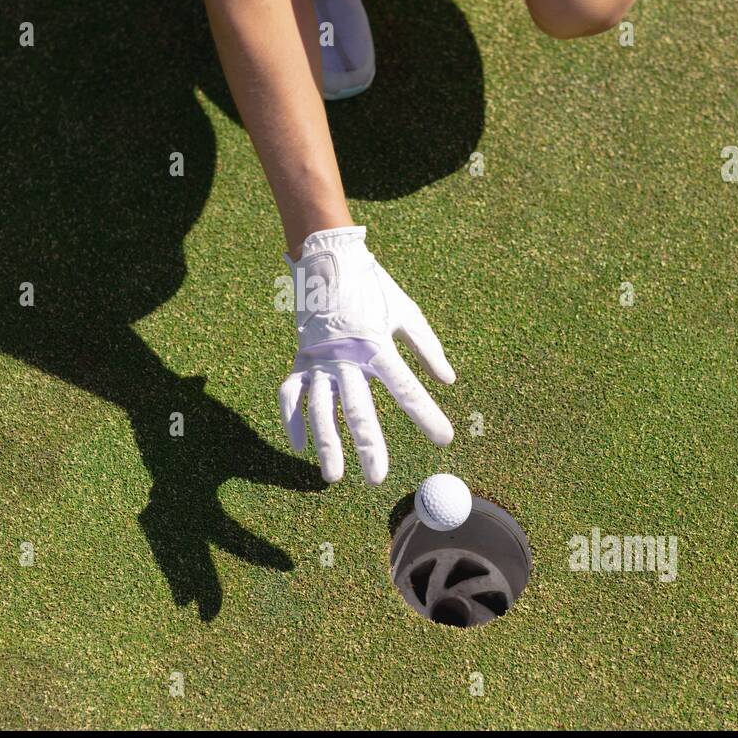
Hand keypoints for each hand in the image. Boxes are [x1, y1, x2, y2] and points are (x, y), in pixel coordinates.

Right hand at [277, 227, 455, 484]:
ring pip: (319, 409)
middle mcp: (345, 357)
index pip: (406, 389)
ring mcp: (318, 359)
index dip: (427, 416)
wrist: (328, 258)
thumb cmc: (373, 288)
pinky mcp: (300, 358)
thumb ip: (427, 349)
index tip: (445, 439)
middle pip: (357, 409)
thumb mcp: (407, 313)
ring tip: (333, 478)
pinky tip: (298, 446)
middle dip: (368, 446)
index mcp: (377, 345)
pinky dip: (291, 420)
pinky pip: (289, 393)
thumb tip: (448, 381)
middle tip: (377, 478)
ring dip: (325, 444)